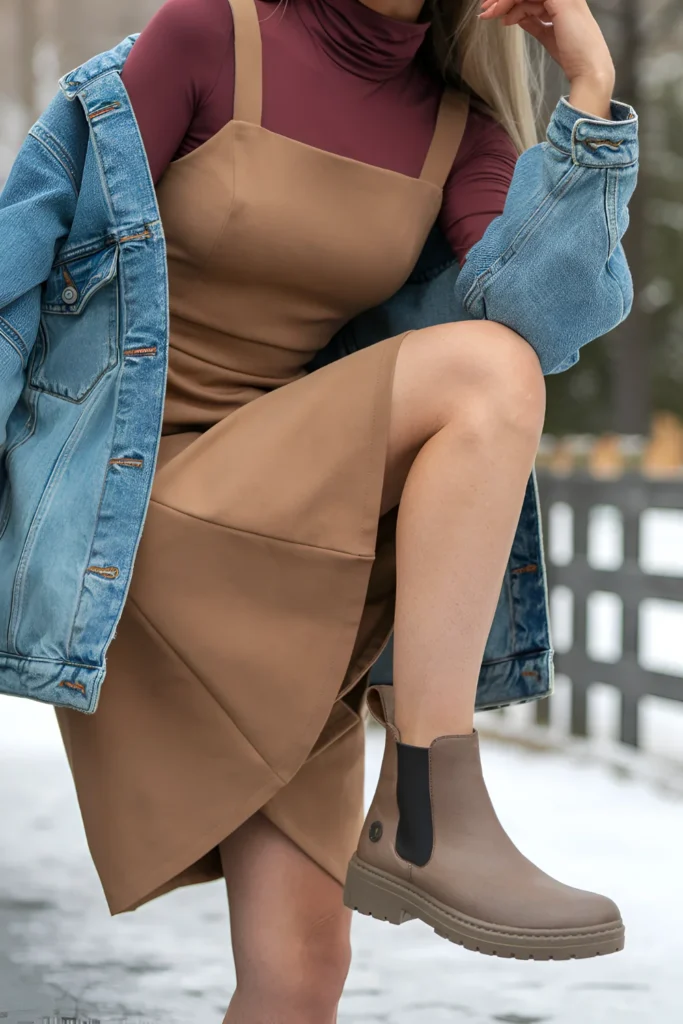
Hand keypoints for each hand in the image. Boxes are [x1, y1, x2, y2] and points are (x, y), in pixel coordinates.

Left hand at [479, 0, 614, 100]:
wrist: (588, 69)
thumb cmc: (573, 57)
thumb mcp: (548, 35)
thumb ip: (534, 23)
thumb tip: (517, 17)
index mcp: (565, 1)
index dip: (511, 0)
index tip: (493, 11)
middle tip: (485, 10)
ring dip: (504, 1)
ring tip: (489, 15)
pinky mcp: (561, 1)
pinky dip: (515, 5)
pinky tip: (506, 20)